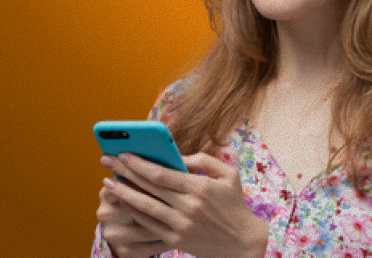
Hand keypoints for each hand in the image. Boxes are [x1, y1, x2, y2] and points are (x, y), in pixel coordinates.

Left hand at [98, 152, 267, 257]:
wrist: (241, 241)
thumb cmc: (234, 204)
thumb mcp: (229, 174)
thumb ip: (204, 160)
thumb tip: (179, 156)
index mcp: (201, 188)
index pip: (162, 174)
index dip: (140, 164)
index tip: (124, 154)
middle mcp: (189, 207)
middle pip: (149, 189)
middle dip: (125, 173)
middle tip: (107, 161)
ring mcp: (181, 226)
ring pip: (145, 208)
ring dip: (124, 195)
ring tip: (108, 184)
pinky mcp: (176, 240)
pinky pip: (149, 226)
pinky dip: (134, 214)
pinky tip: (123, 204)